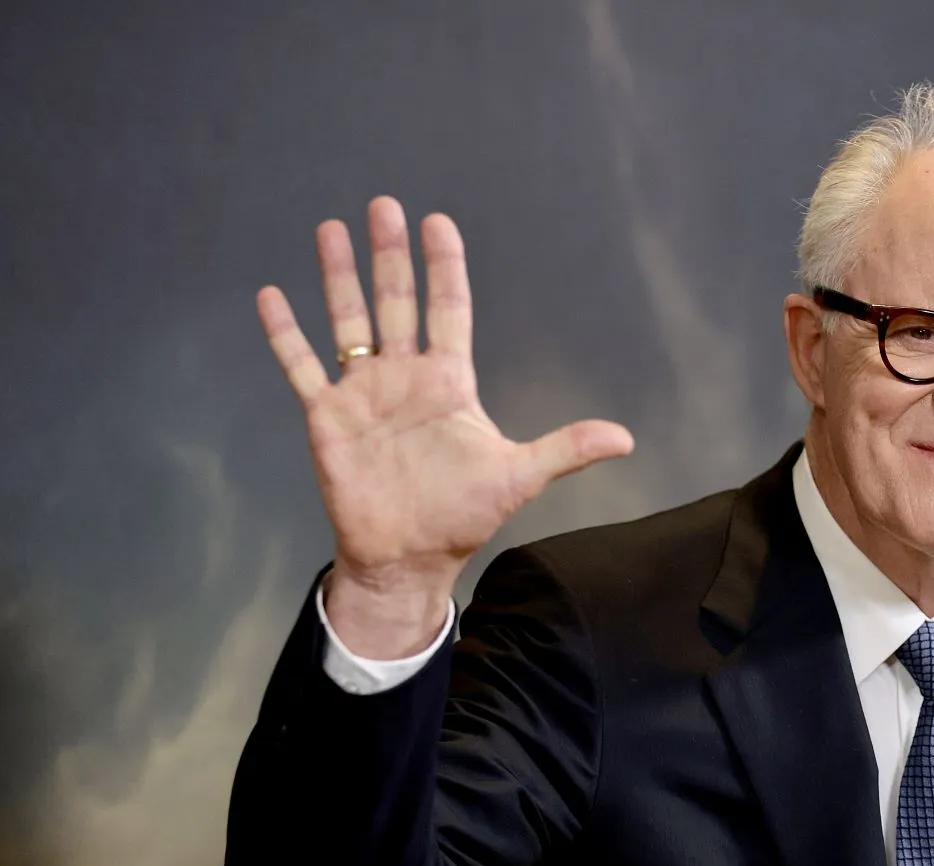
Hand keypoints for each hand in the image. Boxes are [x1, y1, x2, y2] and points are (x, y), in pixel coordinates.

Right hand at [259, 197, 632, 652]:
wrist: (408, 558)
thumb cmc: (461, 516)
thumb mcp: (519, 476)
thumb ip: (567, 449)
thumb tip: (626, 439)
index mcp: (449, 382)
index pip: (448, 310)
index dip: (444, 268)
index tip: (439, 223)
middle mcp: (404, 377)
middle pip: (397, 302)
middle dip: (391, 255)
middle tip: (384, 206)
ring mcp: (364, 394)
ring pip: (348, 322)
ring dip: (340, 278)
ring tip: (331, 229)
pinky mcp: (328, 418)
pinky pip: (302, 368)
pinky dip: (286, 334)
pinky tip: (273, 296)